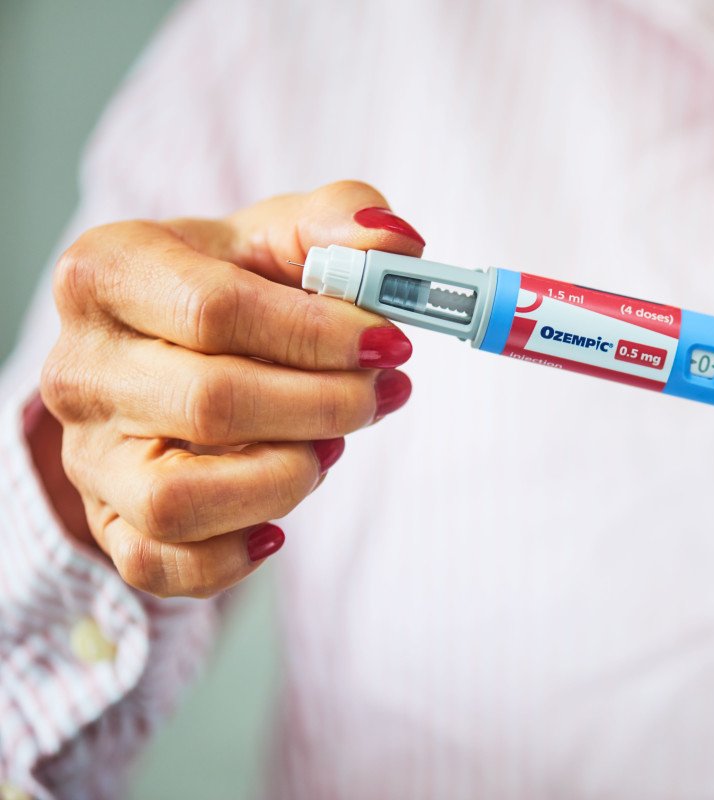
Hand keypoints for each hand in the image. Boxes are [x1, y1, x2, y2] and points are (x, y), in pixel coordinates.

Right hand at [36, 181, 424, 596]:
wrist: (169, 344)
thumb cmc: (232, 284)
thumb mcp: (280, 235)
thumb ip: (341, 224)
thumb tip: (395, 246)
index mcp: (108, 274)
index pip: (217, 310)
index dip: (319, 333)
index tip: (390, 342)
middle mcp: (81, 367)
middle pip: (210, 403)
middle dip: (322, 404)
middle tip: (378, 393)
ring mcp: (88, 452)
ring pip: (177, 501)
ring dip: (282, 481)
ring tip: (329, 448)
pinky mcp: (107, 518)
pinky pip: (158, 564)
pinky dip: (229, 559)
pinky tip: (278, 524)